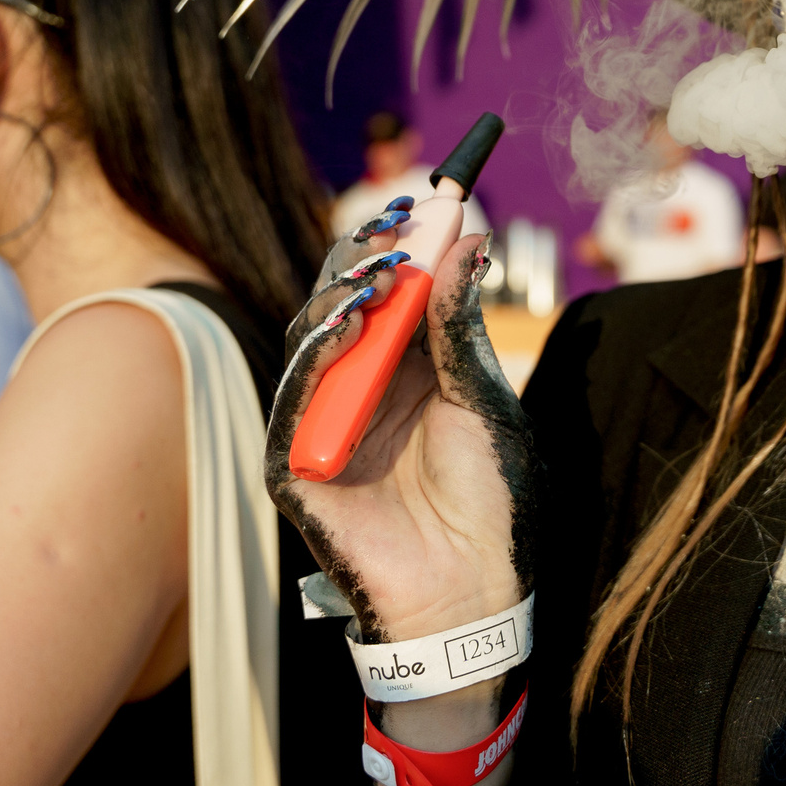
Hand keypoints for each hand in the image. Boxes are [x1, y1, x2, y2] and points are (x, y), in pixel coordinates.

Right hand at [269, 206, 536, 644]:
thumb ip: (462, 327)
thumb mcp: (485, 399)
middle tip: (403, 225)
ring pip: (311, 339)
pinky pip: (295, 398)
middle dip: (369, 257)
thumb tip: (467, 240)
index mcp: (407, 368)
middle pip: (343, 302)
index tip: (435, 195)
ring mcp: (322, 423)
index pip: (391, 287)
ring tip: (382, 270)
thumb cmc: (490, 502)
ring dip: (343, 297)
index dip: (405, 240)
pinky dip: (318, 356)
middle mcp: (359, 387)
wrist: (476, 591)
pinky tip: (347, 326)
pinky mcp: (295, 463)